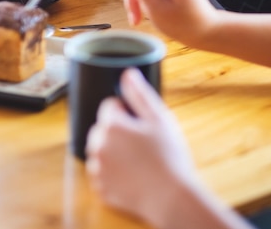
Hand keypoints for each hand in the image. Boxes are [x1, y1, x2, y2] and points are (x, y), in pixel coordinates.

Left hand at [85, 68, 198, 227]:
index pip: (110, 106)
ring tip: (138, 159)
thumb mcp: (159, 118)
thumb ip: (140, 94)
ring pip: (101, 150)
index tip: (141, 124)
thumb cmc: (169, 157)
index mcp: (111, 125)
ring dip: (114, 150)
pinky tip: (132, 173)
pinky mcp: (101, 187)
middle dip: (118, 131)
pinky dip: (113, 171)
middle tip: (142, 142)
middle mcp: (98, 145)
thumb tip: (127, 73)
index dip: (127, 112)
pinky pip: (103, 172)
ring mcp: (98, 168)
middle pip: (103, 128)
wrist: (172, 197)